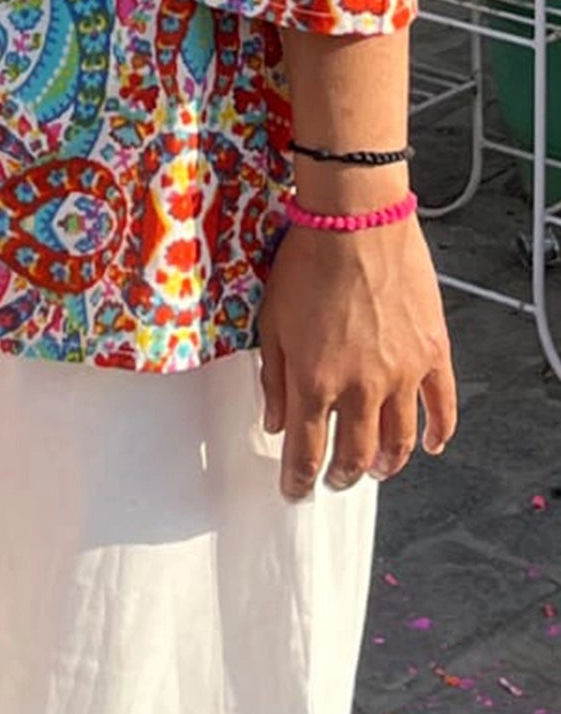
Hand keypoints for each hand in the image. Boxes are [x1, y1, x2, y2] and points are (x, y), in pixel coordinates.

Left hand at [257, 218, 456, 499]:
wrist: (356, 221)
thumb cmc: (307, 261)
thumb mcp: (271, 319)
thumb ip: (274, 378)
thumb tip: (276, 422)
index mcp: (314, 381)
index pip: (305, 452)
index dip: (298, 480)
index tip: (294, 492)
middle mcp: (360, 388)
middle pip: (354, 455)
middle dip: (341, 475)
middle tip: (334, 479)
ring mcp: (401, 375)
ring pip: (398, 442)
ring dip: (386, 465)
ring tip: (376, 469)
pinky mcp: (432, 354)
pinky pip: (442, 407)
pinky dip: (439, 433)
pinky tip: (430, 445)